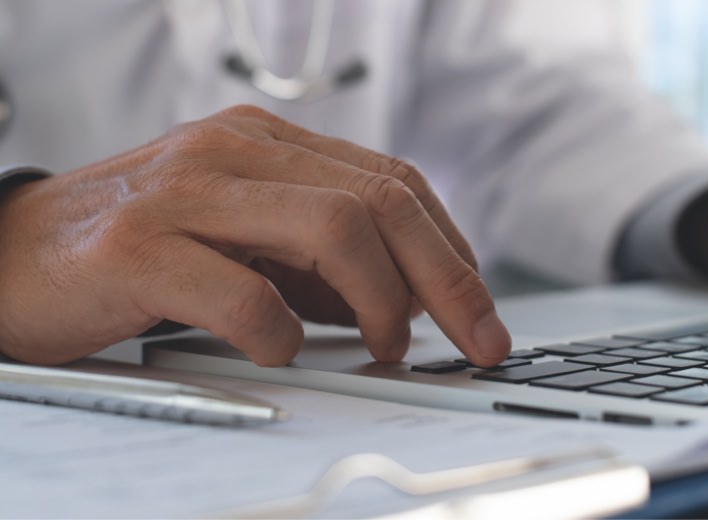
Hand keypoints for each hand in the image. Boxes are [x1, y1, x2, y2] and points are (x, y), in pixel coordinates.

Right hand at [0, 106, 510, 366]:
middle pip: (379, 201)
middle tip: (475, 338)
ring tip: (386, 346)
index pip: (393, 182)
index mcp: (267, 142)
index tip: (481, 308)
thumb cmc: (138, 248)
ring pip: (332, 229)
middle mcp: (233, 152)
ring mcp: (186, 193)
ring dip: (381, 301)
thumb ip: (317, 260)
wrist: (12, 254)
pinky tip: (279, 351)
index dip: (451, 250)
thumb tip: (404, 302)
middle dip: (446, 279)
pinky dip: (282, 336)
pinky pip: (245, 293)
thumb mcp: (243, 238)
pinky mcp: (139, 247)